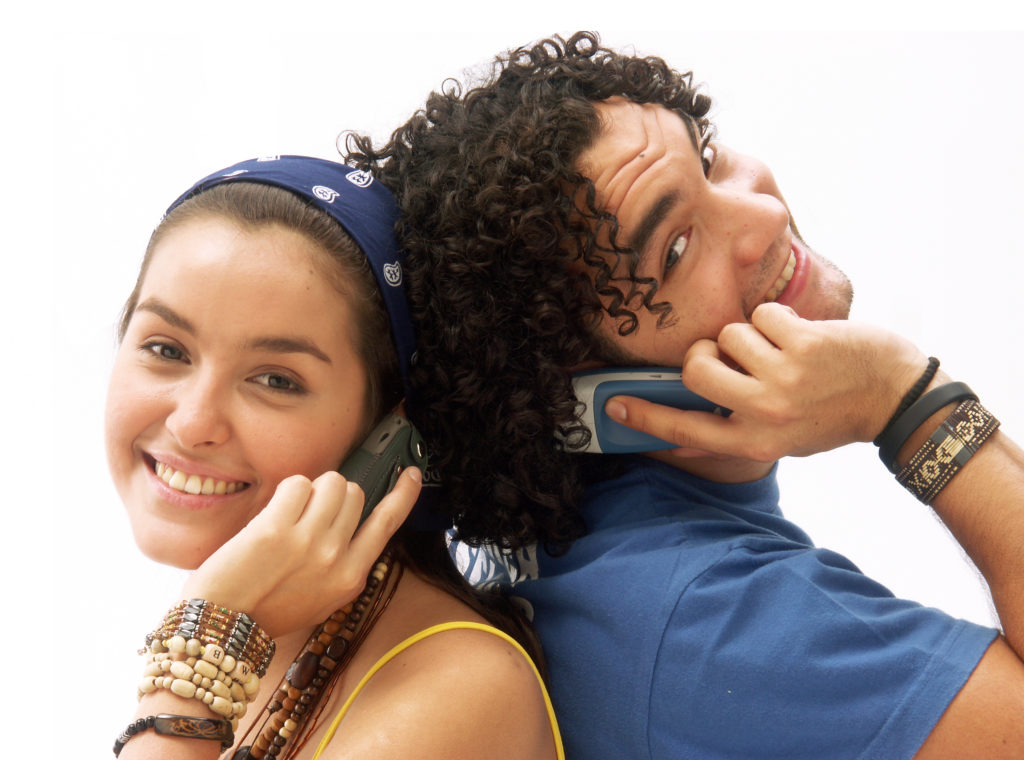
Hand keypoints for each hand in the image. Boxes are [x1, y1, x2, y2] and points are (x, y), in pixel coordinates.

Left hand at [180, 467, 420, 637]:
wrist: (221, 624)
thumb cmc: (267, 610)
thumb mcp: (322, 598)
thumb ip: (342, 564)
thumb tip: (349, 520)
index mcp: (351, 578)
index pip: (388, 524)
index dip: (403, 495)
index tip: (411, 475)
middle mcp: (336, 559)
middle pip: (354, 493)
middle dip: (333, 494)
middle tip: (309, 514)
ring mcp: (309, 543)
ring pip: (331, 482)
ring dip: (312, 488)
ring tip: (291, 513)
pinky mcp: (277, 529)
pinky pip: (298, 483)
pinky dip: (287, 491)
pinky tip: (274, 512)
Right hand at [606, 303, 926, 461]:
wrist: (894, 396)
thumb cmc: (829, 416)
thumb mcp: (779, 437)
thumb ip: (733, 424)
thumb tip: (682, 412)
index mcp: (754, 442)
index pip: (685, 431)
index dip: (646, 418)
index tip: (614, 407)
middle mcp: (764, 414)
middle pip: (694, 367)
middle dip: (705, 351)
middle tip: (728, 355)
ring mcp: (785, 378)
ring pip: (728, 335)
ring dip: (749, 335)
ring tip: (780, 349)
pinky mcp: (805, 344)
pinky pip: (761, 315)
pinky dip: (776, 319)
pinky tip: (800, 336)